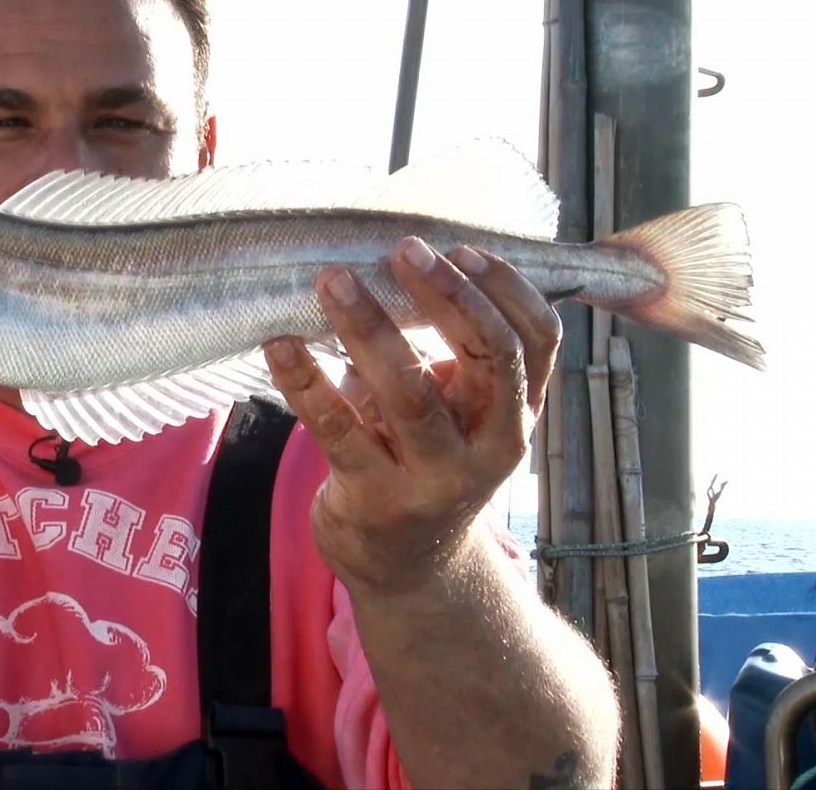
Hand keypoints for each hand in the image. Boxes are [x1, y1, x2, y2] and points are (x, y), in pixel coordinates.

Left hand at [265, 237, 560, 592]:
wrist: (409, 568)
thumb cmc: (427, 462)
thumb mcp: (459, 413)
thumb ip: (453, 353)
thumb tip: (406, 262)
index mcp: (515, 415)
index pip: (537, 343)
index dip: (507, 290)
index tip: (462, 248)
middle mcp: (489, 449)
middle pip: (485, 360)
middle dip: (447, 297)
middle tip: (403, 250)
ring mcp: (434, 479)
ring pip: (409, 394)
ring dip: (368, 329)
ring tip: (333, 282)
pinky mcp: (376, 500)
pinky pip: (336, 430)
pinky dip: (305, 381)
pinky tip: (278, 344)